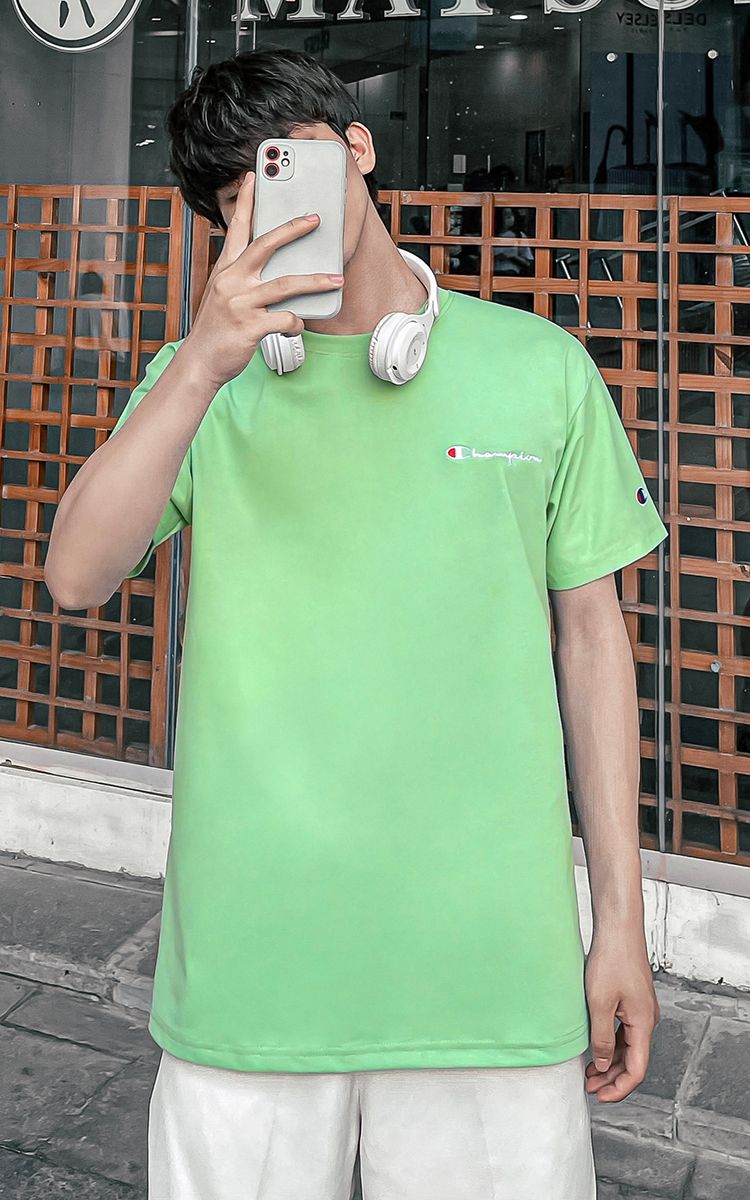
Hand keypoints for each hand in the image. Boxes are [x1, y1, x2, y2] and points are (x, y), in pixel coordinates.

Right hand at [182, 171, 343, 390]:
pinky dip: (296, 323)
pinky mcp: (250, 327)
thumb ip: (243, 277)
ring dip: (314, 281)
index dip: (245, 202)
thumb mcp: (224, 295)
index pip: (236, 228)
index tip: (254, 177)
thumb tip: (272, 267)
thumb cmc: (217, 328)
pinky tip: (297, 326)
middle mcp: (231, 281)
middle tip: (314, 219)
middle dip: (292, 229)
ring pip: (285, 284)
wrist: (201, 361)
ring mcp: (240, 303)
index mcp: (225, 269)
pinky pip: (285, 319)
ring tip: (336, 279)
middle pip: (265, 245)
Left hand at [583, 931, 659, 1101]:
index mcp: (643, 1024)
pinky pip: (624, 1031)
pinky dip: (611, 1044)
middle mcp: (647, 1019)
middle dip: (613, 1079)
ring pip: (628, 1046)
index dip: (619, 1088)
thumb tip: (603, 1065)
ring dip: (610, 1062)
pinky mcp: (632, 1000)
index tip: (600, 1096)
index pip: (637, 1070)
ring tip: (589, 1072)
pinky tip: (595, 1046)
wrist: (618, 928)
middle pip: (634, 1061)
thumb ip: (601, 1037)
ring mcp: (640, 1009)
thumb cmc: (611, 959)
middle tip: (590, 1088)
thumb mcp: (599, 1003)